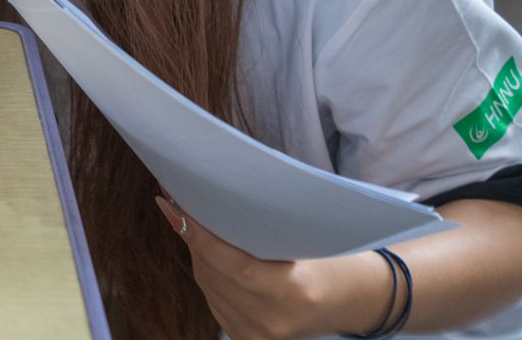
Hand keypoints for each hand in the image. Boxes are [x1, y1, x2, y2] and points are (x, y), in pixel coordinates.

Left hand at [160, 196, 344, 339]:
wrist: (349, 301)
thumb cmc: (329, 259)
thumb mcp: (307, 241)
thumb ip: (262, 229)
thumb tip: (213, 196)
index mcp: (295, 293)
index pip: (235, 265)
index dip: (199, 235)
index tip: (172, 204)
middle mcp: (272, 320)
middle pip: (214, 273)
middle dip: (191, 235)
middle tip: (174, 201)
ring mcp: (258, 333)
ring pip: (208, 285)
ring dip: (195, 252)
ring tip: (186, 218)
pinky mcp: (247, 337)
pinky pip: (213, 299)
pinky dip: (206, 272)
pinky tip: (201, 248)